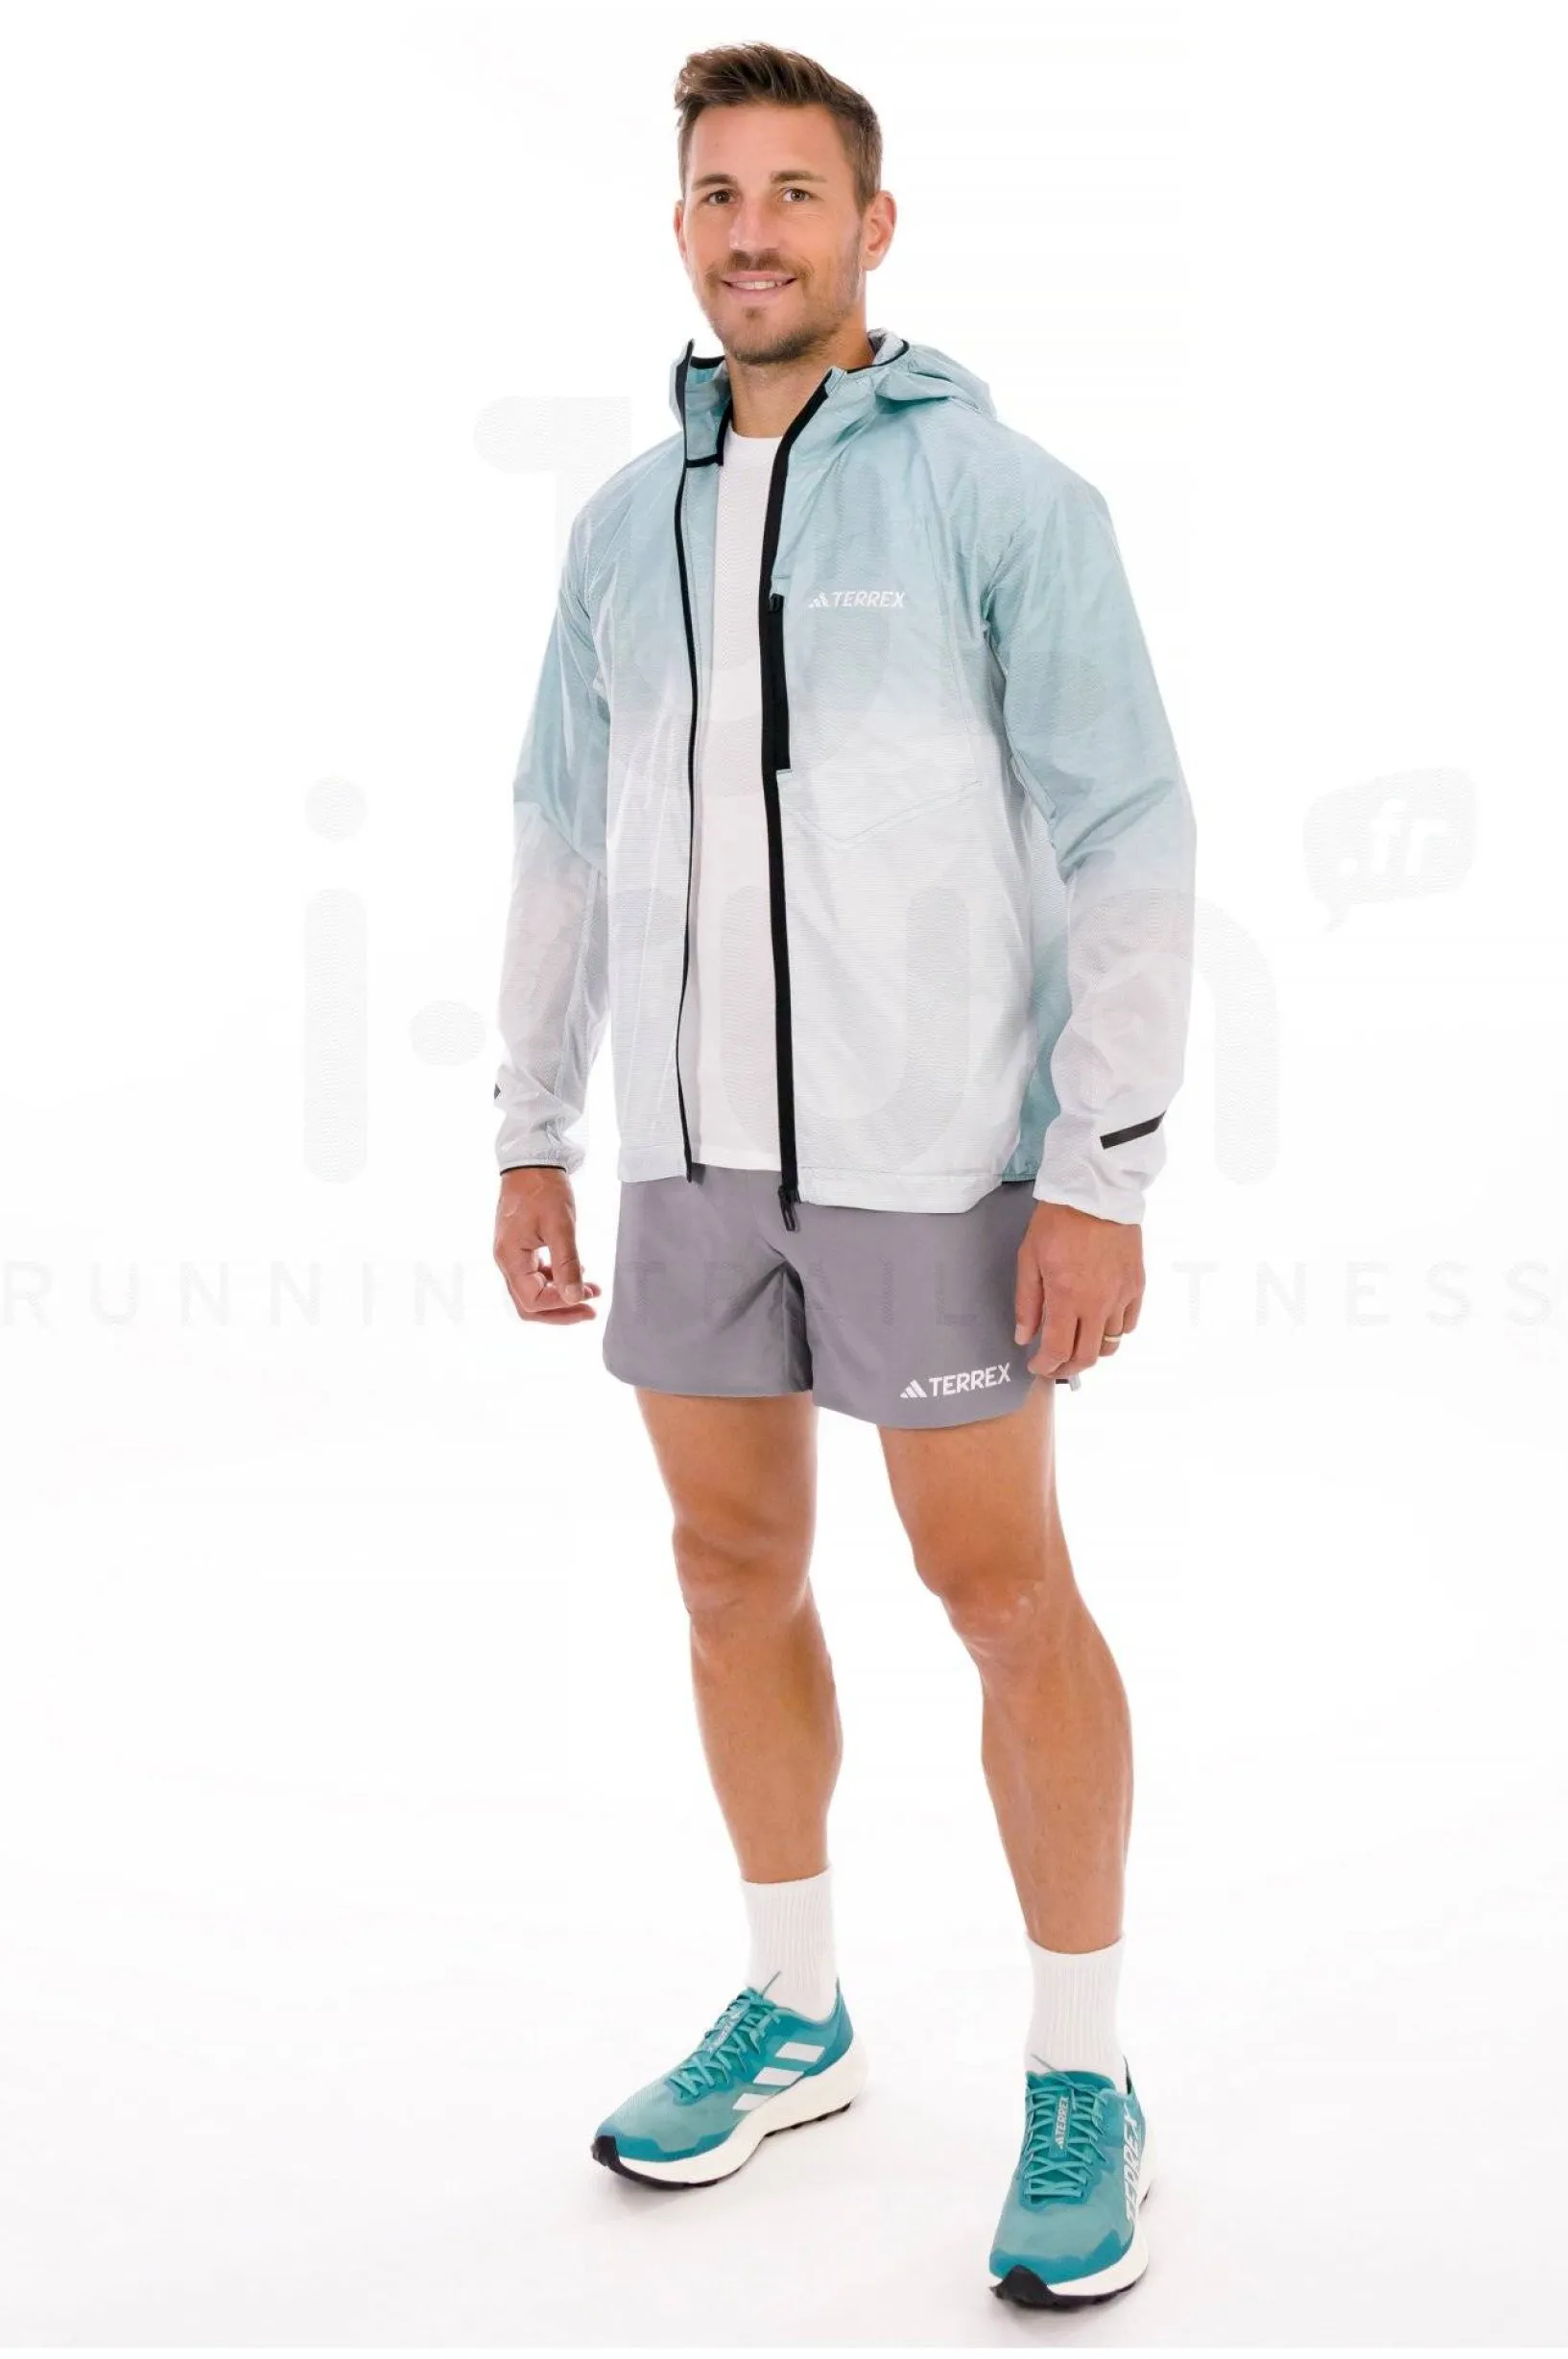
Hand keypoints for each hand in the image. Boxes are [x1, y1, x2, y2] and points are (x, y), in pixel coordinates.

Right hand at [494, 1166, 602, 1323]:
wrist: (531, 1161)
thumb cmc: (543, 1188)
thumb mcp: (560, 1227)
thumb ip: (567, 1265)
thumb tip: (574, 1298)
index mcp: (511, 1258)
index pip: (533, 1301)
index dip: (561, 1305)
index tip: (588, 1297)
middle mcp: (506, 1261)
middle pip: (529, 1304)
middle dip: (561, 1310)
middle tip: (591, 1310)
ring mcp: (511, 1254)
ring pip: (532, 1291)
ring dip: (561, 1295)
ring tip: (591, 1291)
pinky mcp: (519, 1246)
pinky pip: (534, 1275)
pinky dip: (556, 1280)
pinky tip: (578, 1272)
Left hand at [1014, 1201, 1142, 1381]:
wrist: (1096, 1192)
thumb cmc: (1057, 1222)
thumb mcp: (1029, 1259)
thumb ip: (1027, 1303)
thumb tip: (1024, 1337)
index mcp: (1067, 1298)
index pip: (1058, 1351)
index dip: (1045, 1366)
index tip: (1036, 1367)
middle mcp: (1098, 1304)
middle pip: (1087, 1357)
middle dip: (1067, 1368)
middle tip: (1055, 1365)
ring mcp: (1121, 1296)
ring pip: (1110, 1344)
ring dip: (1091, 1351)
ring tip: (1077, 1344)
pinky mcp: (1137, 1285)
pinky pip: (1129, 1324)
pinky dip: (1114, 1332)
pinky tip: (1100, 1324)